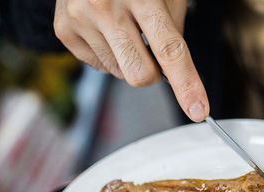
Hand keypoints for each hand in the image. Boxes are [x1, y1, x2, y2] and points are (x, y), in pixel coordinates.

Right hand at [54, 0, 208, 121]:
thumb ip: (174, 32)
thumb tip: (178, 76)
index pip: (170, 49)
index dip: (187, 83)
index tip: (199, 111)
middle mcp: (105, 6)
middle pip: (140, 74)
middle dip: (153, 73)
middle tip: (152, 49)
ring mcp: (80, 19)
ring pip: (120, 73)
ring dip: (130, 59)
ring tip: (124, 26)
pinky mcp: (64, 30)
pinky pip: (100, 66)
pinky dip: (111, 55)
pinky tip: (106, 29)